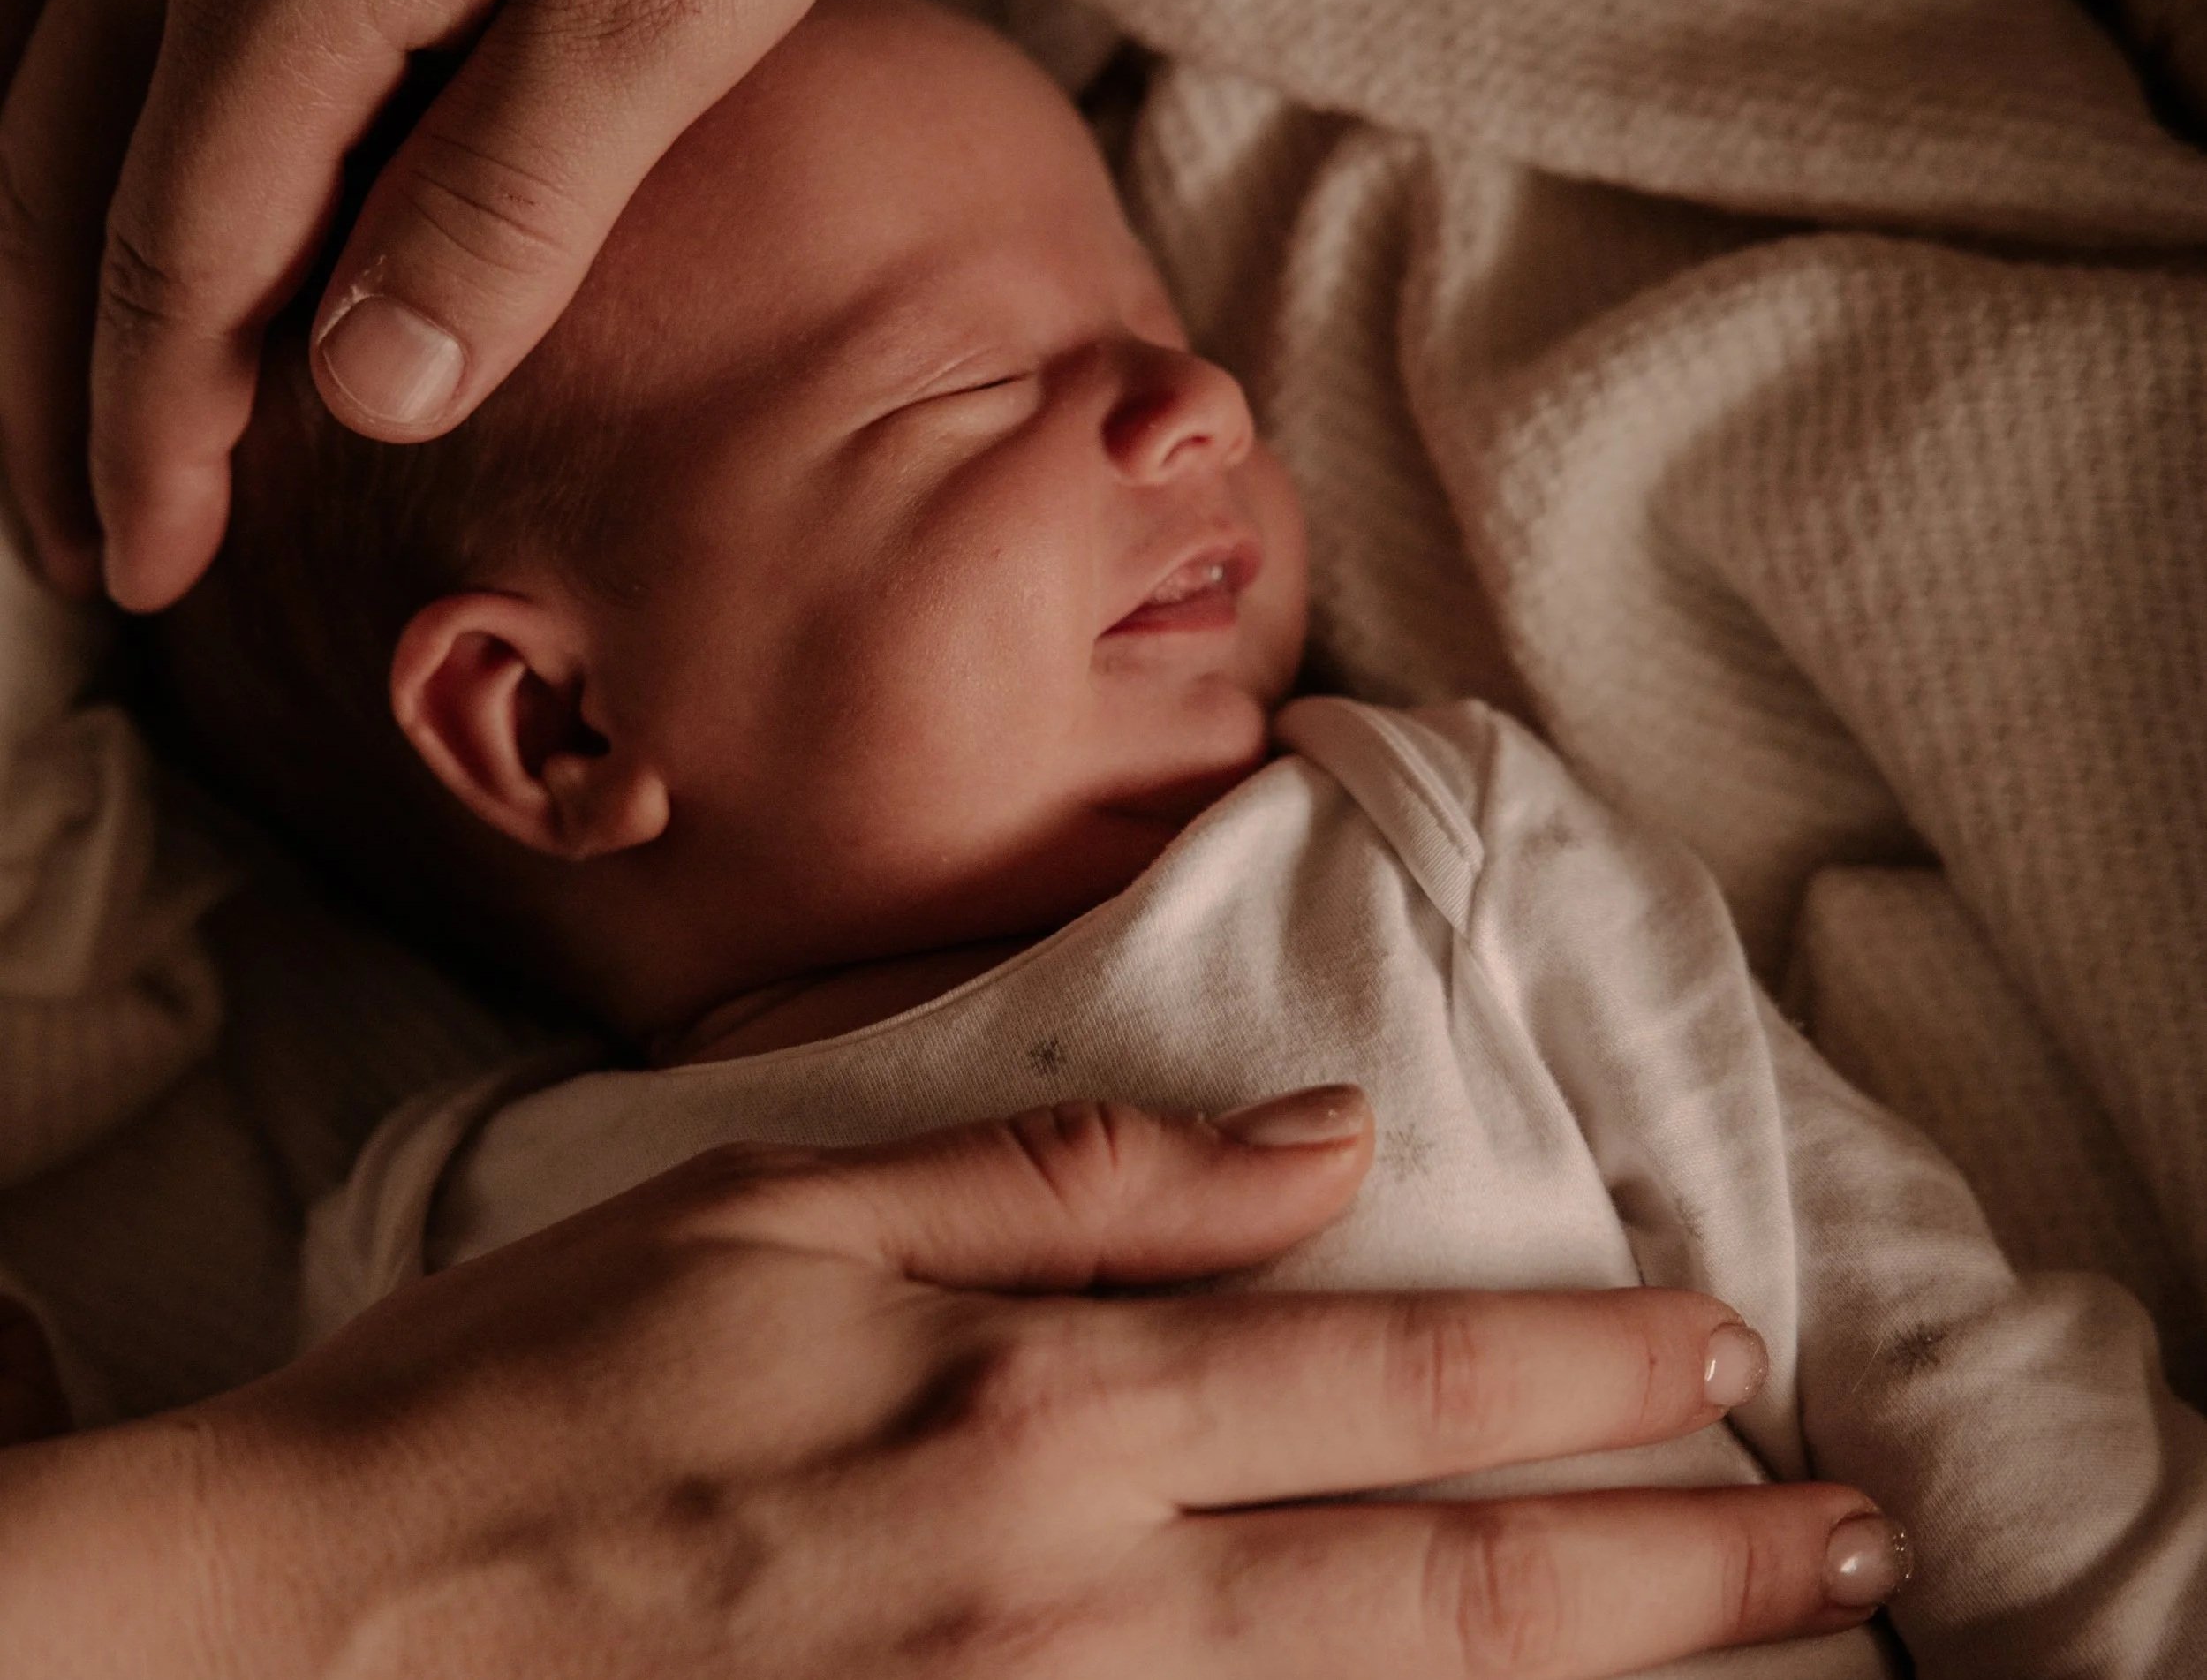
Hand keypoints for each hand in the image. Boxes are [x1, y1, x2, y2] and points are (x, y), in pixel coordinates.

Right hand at [0, 0, 922, 609]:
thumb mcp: (658, 4)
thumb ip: (507, 200)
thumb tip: (366, 388)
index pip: (175, 272)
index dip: (149, 439)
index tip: (140, 568)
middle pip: (62, 195)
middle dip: (58, 390)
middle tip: (70, 538)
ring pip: (45, 78)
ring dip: (41, 260)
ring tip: (55, 388)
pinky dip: (66, 90)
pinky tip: (80, 129)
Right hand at [0, 1091, 1896, 1676]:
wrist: (321, 1649)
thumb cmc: (544, 1391)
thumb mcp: (794, 1205)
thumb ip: (1074, 1174)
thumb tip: (1314, 1138)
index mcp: (1035, 1401)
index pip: (1387, 1374)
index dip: (1579, 1363)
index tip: (1715, 1348)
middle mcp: (1076, 1595)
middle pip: (1446, 1573)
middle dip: (1679, 1556)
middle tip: (1850, 1539)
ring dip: (1601, 1677)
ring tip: (1772, 1648)